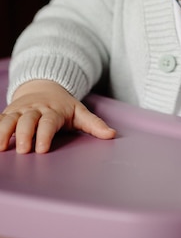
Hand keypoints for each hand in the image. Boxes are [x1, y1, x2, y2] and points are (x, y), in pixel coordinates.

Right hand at [0, 80, 115, 153]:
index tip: (41, 149)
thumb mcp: (79, 112)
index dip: (44, 135)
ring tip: (2, 147)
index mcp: (53, 111)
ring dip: (5, 132)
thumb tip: (112, 135)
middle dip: (25, 134)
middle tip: (23, 151)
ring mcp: (20, 110)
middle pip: (28, 121)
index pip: (48, 122)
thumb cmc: (63, 106)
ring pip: (10, 119)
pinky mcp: (9, 112)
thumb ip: (94, 124)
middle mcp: (35, 110)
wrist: (44, 86)